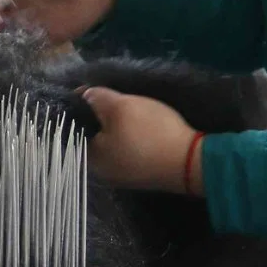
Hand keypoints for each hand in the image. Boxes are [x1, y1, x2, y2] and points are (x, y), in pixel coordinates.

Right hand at [0, 0, 116, 42]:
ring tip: (19, 41)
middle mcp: (10, 3)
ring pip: (0, 40)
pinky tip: (36, 50)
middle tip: (4, 27)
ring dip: (3, 43)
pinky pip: (25, 51)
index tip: (6, 4)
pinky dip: (25, 54)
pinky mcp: (41, 40)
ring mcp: (24, 23)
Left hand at [80, 88, 200, 194]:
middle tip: (112, 97)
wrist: (190, 161)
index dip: (82, 106)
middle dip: (102, 117)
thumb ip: (98, 98)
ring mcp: (124, 176)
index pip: (75, 128)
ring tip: (130, 109)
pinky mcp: (143, 174)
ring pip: (114, 143)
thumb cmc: (149, 133)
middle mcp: (102, 173)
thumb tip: (84, 95)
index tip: (92, 91)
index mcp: (90, 159)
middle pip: (95, 136)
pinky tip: (143, 126)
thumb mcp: (120, 106)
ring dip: (119, 127)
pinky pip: (130, 150)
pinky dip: (133, 138)